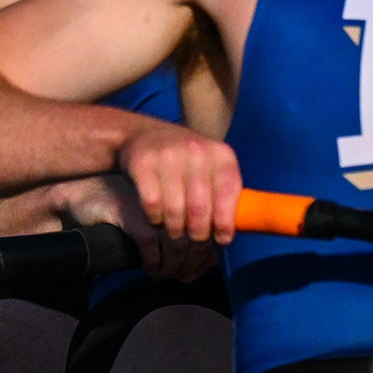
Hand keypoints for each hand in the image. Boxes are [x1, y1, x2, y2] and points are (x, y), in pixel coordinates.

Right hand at [52, 174, 217, 280]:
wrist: (83, 198)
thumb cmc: (128, 210)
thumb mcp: (161, 221)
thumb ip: (188, 235)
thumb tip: (213, 260)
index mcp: (184, 190)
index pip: (209, 227)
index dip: (206, 255)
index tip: (196, 270)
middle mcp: (172, 191)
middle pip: (195, 237)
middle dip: (190, 265)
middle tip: (181, 277)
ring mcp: (151, 201)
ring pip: (175, 242)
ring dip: (172, 267)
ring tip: (163, 273)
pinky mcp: (129, 210)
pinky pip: (150, 243)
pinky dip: (152, 262)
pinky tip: (150, 268)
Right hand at [116, 123, 242, 247]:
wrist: (143, 133)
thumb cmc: (185, 161)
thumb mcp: (211, 167)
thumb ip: (223, 193)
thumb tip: (229, 233)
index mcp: (220, 154)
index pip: (228, 193)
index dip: (225, 221)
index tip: (222, 239)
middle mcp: (197, 151)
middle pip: (200, 207)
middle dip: (198, 232)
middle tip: (195, 238)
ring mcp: (169, 155)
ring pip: (175, 210)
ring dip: (175, 229)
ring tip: (176, 231)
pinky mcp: (144, 163)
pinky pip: (152, 205)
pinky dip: (155, 217)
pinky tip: (157, 216)